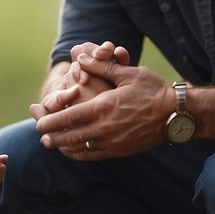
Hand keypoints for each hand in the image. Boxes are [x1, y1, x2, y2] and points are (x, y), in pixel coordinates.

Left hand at [36, 49, 171, 158]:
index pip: (67, 117)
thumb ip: (101, 67)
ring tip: (52, 144)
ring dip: (62, 147)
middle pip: (68, 137)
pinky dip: (79, 155)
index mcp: (103, 107)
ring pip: (79, 149)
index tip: (38, 121)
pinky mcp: (119, 151)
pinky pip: (93, 156)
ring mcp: (112, 142)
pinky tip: (72, 151)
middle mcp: (104, 128)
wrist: (177, 114)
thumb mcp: (128, 73)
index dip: (49, 121)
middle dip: (50, 137)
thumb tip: (80, 57)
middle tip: (40, 135)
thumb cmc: (153, 90)